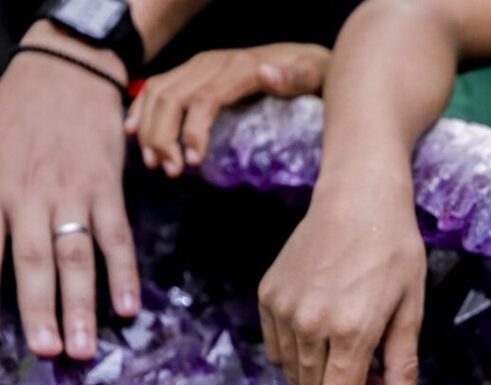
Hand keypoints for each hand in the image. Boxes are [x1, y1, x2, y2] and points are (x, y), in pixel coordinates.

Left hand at [0, 21, 139, 359]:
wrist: (66, 70)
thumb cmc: (17, 110)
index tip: (1, 333)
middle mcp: (29, 193)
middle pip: (35, 260)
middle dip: (40, 309)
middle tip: (48, 351)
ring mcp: (72, 192)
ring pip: (77, 256)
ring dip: (81, 304)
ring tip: (83, 347)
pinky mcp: (107, 188)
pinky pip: (118, 237)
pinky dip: (125, 273)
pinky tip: (129, 307)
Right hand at [125, 43, 330, 176]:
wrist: (304, 59)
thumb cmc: (308, 75)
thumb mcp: (308, 76)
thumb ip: (292, 78)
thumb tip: (268, 73)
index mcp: (238, 68)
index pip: (205, 100)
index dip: (193, 132)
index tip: (193, 164)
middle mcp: (212, 62)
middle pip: (172, 97)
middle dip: (164, 137)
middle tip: (170, 171)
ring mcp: (199, 64)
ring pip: (158, 92)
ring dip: (150, 129)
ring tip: (155, 163)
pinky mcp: (192, 70)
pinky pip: (157, 86)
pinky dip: (142, 109)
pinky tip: (134, 132)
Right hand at [257, 175, 425, 384]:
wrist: (357, 198)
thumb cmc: (394, 250)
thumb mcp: (410, 309)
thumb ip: (403, 366)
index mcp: (350, 329)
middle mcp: (309, 322)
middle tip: (370, 375)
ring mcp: (283, 309)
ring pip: (291, 374)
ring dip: (319, 376)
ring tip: (350, 351)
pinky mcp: (267, 295)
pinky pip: (277, 348)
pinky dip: (299, 354)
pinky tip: (326, 333)